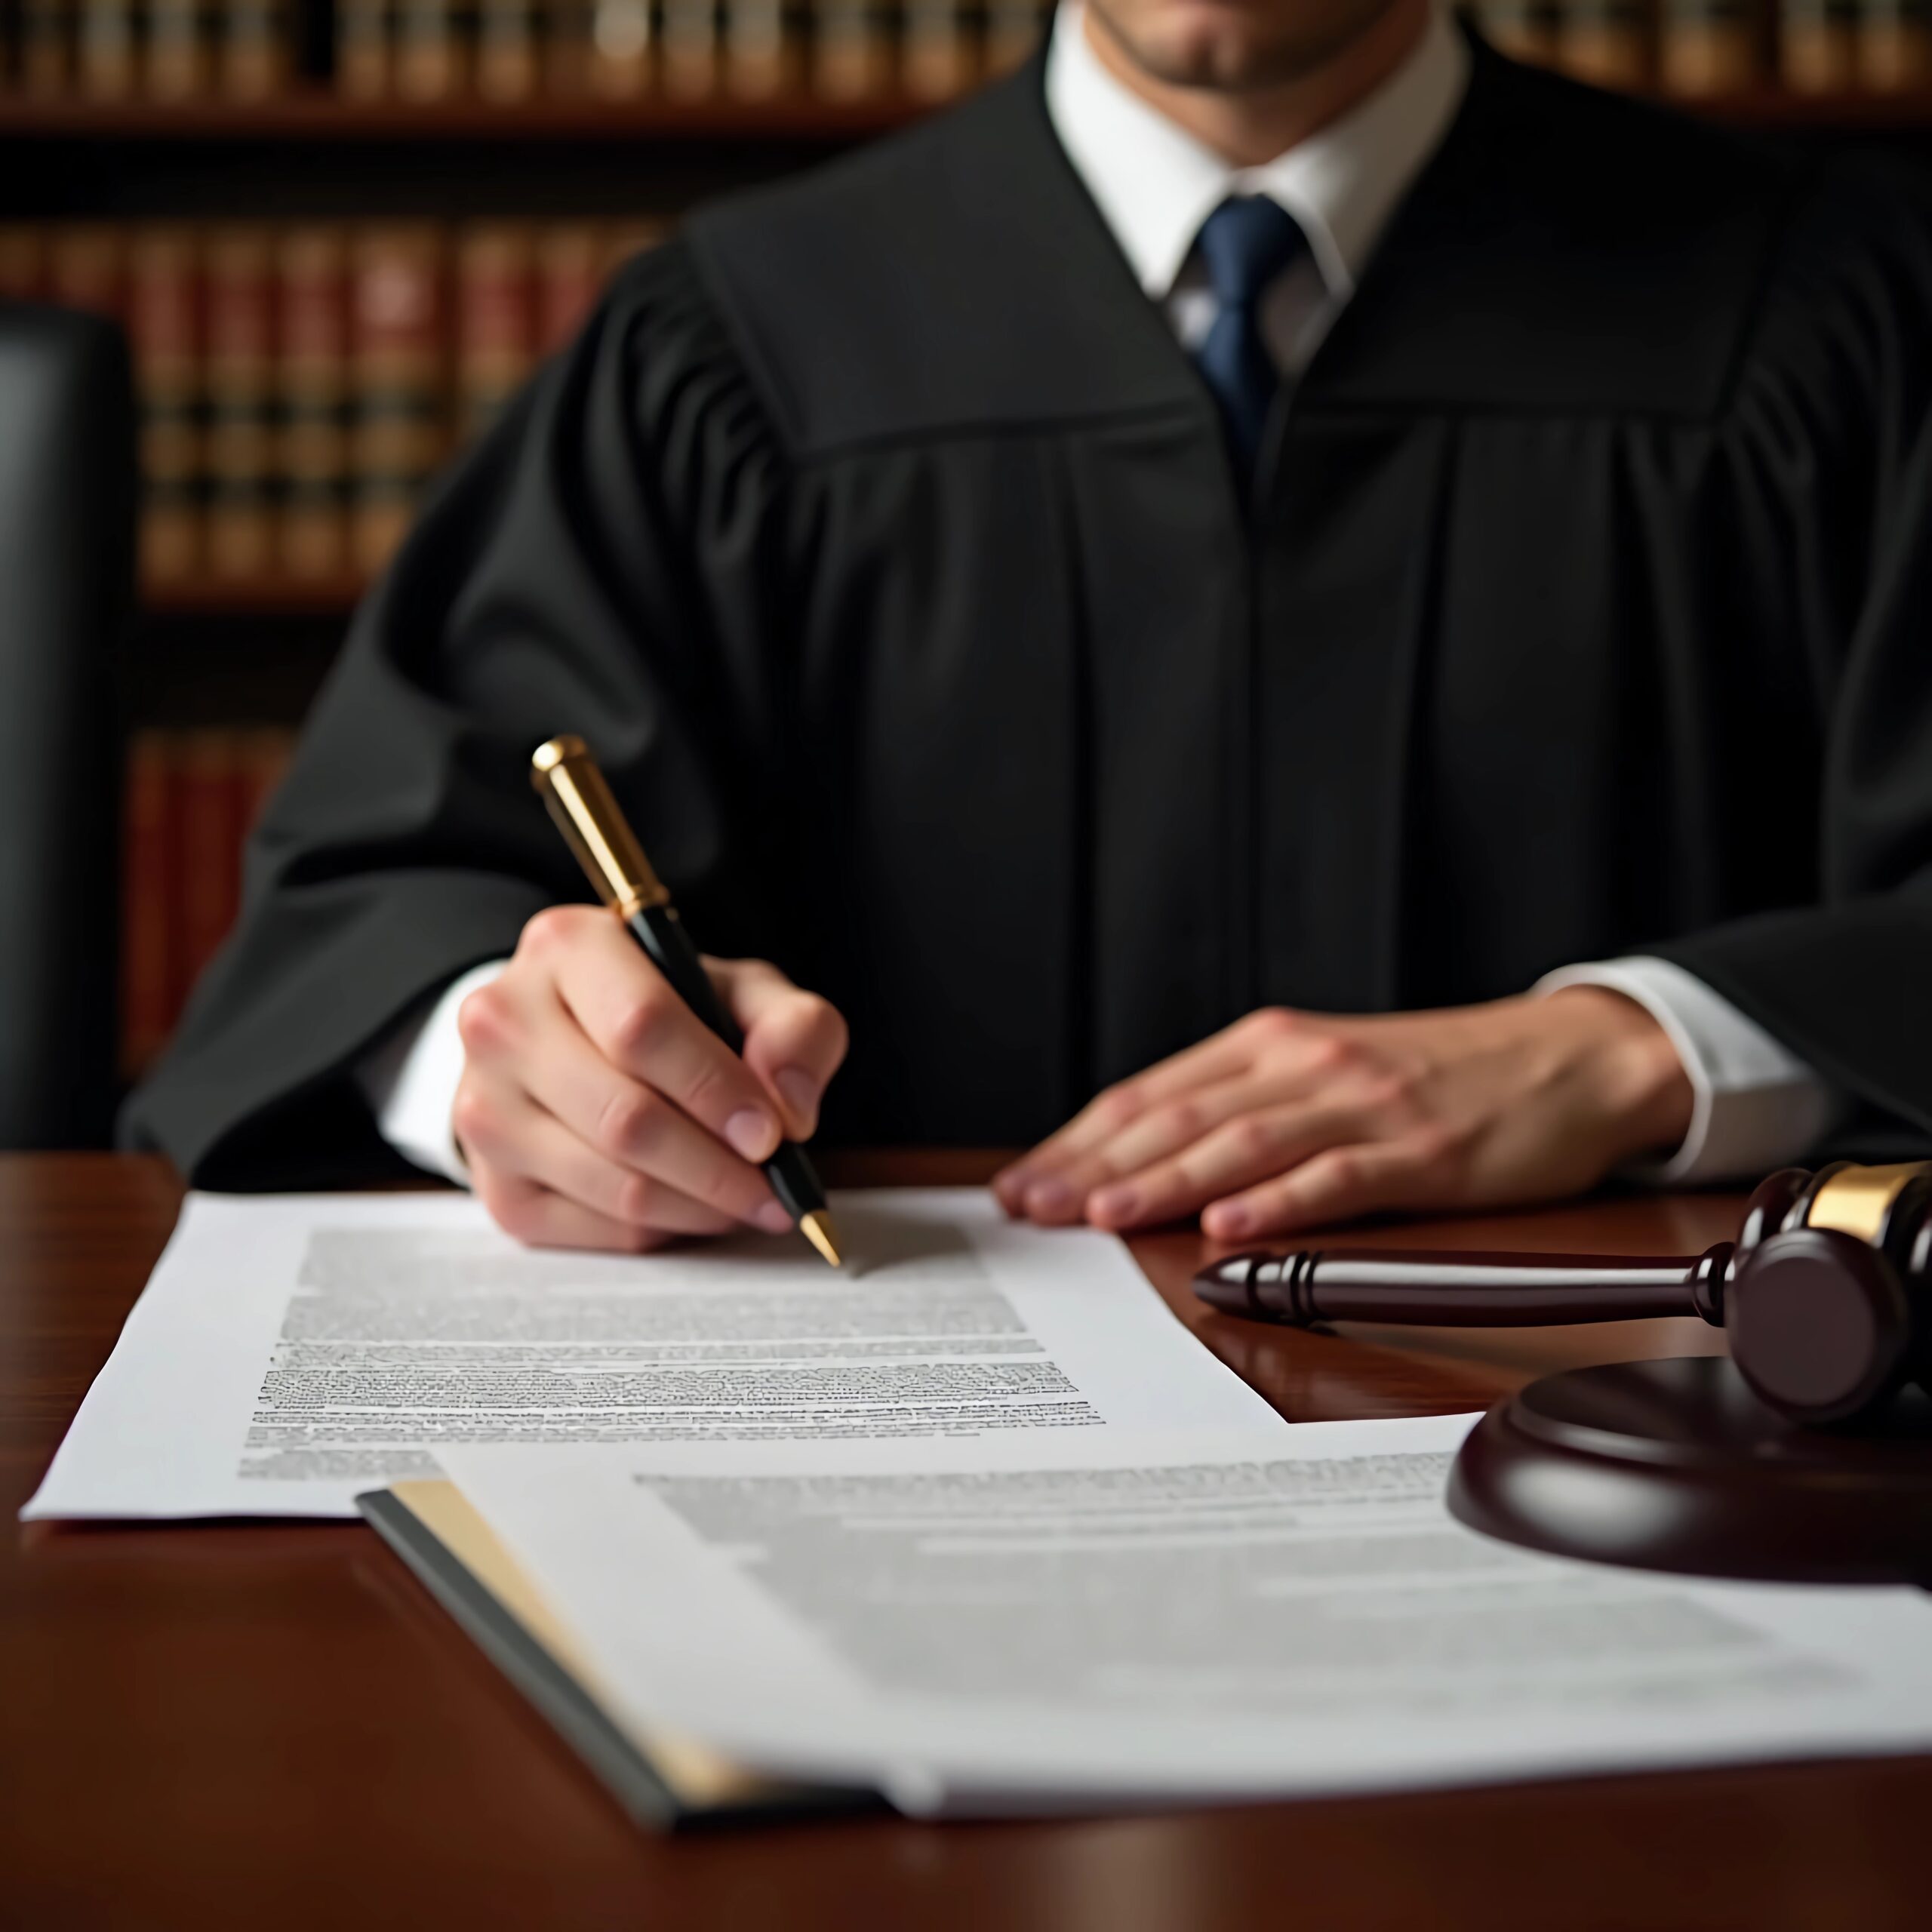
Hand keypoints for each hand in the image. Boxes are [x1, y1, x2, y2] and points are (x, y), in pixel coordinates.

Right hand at [452, 905, 847, 1251]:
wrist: (576, 1040)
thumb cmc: (668, 1011)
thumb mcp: (742, 991)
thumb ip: (793, 1027)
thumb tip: (790, 1107)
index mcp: (567, 946)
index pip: (642, 1026)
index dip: (717, 1089)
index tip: (774, 1132)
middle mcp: (504, 1020)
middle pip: (626, 1118)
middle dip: (720, 1166)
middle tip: (777, 1187)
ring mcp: (484, 1108)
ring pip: (614, 1185)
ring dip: (702, 1206)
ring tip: (751, 1199)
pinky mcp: (496, 1186)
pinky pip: (599, 1229)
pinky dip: (666, 1230)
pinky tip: (696, 1207)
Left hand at [992, 991, 1693, 1240]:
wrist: (1567, 1057)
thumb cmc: (1438, 1072)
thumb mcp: (1327, 1070)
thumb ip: (1246, 1105)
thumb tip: (1149, 1161)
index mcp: (1272, 1045)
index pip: (1153, 1093)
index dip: (1082, 1140)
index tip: (1026, 1183)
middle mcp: (1306, 1064)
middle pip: (1182, 1117)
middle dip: (1098, 1167)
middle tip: (1035, 1210)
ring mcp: (1363, 1104)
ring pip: (1245, 1143)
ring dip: (1167, 1181)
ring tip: (1106, 1216)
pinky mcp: (1420, 1149)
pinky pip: (1338, 1178)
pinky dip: (1279, 1201)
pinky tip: (1232, 1225)